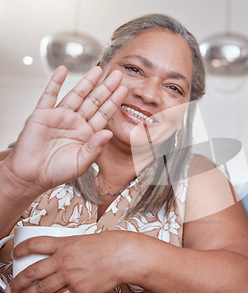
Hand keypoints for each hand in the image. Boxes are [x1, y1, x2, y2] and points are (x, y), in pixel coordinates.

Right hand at [2, 66, 127, 195]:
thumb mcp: (82, 162)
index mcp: (87, 134)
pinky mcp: (42, 114)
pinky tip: (62, 70)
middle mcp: (75, 123)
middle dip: (106, 87)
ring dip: (87, 82)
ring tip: (98, 69)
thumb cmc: (56, 172)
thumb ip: (96, 148)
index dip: (114, 101)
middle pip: (94, 101)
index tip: (124, 89)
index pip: (104, 114)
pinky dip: (55, 82)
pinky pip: (49, 95)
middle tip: (118, 74)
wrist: (31, 176)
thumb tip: (109, 133)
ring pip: (76, 95)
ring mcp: (60, 117)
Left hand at [5, 231, 139, 292]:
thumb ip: (71, 248)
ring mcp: (70, 276)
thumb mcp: (86, 239)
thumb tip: (62, 255)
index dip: (21, 250)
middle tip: (10, 287)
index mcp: (65, 244)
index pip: (35, 244)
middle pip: (32, 272)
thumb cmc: (112, 246)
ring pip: (40, 288)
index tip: (15, 254)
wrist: (126, 256)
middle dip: (17, 282)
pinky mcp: (78, 289)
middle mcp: (64, 260)